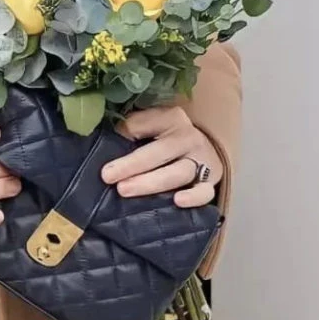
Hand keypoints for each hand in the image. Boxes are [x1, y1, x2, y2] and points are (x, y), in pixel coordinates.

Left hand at [100, 106, 223, 208]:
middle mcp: (187, 137)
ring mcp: (202, 160)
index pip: (144, 124)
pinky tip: (177, 201)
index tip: (105, 142)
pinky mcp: (212, 181)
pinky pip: (205, 191)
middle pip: (158, 152)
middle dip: (131, 165)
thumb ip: (132, 128)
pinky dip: (194, 197)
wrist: (205, 148)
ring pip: (177, 173)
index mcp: (170, 118)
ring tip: (125, 190)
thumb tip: (106, 138)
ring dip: (150, 183)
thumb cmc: (167, 137)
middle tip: (107, 175)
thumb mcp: (152, 125)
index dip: (125, 132)